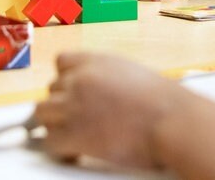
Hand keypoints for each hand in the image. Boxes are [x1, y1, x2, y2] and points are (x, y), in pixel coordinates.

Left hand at [35, 52, 188, 168]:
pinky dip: (59, 149)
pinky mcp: (73, 134)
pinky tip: (74, 153)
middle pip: (51, 89)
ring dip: (56, 125)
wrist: (172, 121)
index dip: (66, 79)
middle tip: (78, 120)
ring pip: (42, 113)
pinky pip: (49, 141)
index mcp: (96, 61)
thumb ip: (108, 77)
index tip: (74, 93)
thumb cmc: (165, 102)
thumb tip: (99, 90)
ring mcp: (73, 106)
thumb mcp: (133, 73)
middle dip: (62, 105)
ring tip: (73, 136)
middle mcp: (80, 79)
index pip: (61, 62)